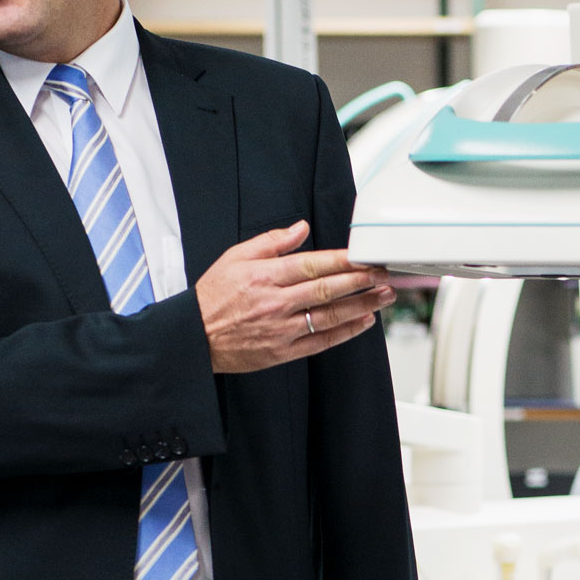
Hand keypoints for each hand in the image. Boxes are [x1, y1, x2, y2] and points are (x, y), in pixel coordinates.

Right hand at [195, 221, 392, 373]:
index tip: (364, 255)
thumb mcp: (235, 257)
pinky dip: (345, 332)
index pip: (312, 265)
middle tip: (384, 274)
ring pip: (329, 316)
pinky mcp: (283, 351)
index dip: (342, 260)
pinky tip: (363, 322)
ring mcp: (281, 329)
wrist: (195, 338)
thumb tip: (301, 228)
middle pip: (327, 290)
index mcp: (264, 276)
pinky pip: (321, 341)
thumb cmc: (214, 296)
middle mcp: (275, 303)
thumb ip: (271, 242)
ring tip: (384, 296)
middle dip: (360, 281)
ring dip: (361, 306)